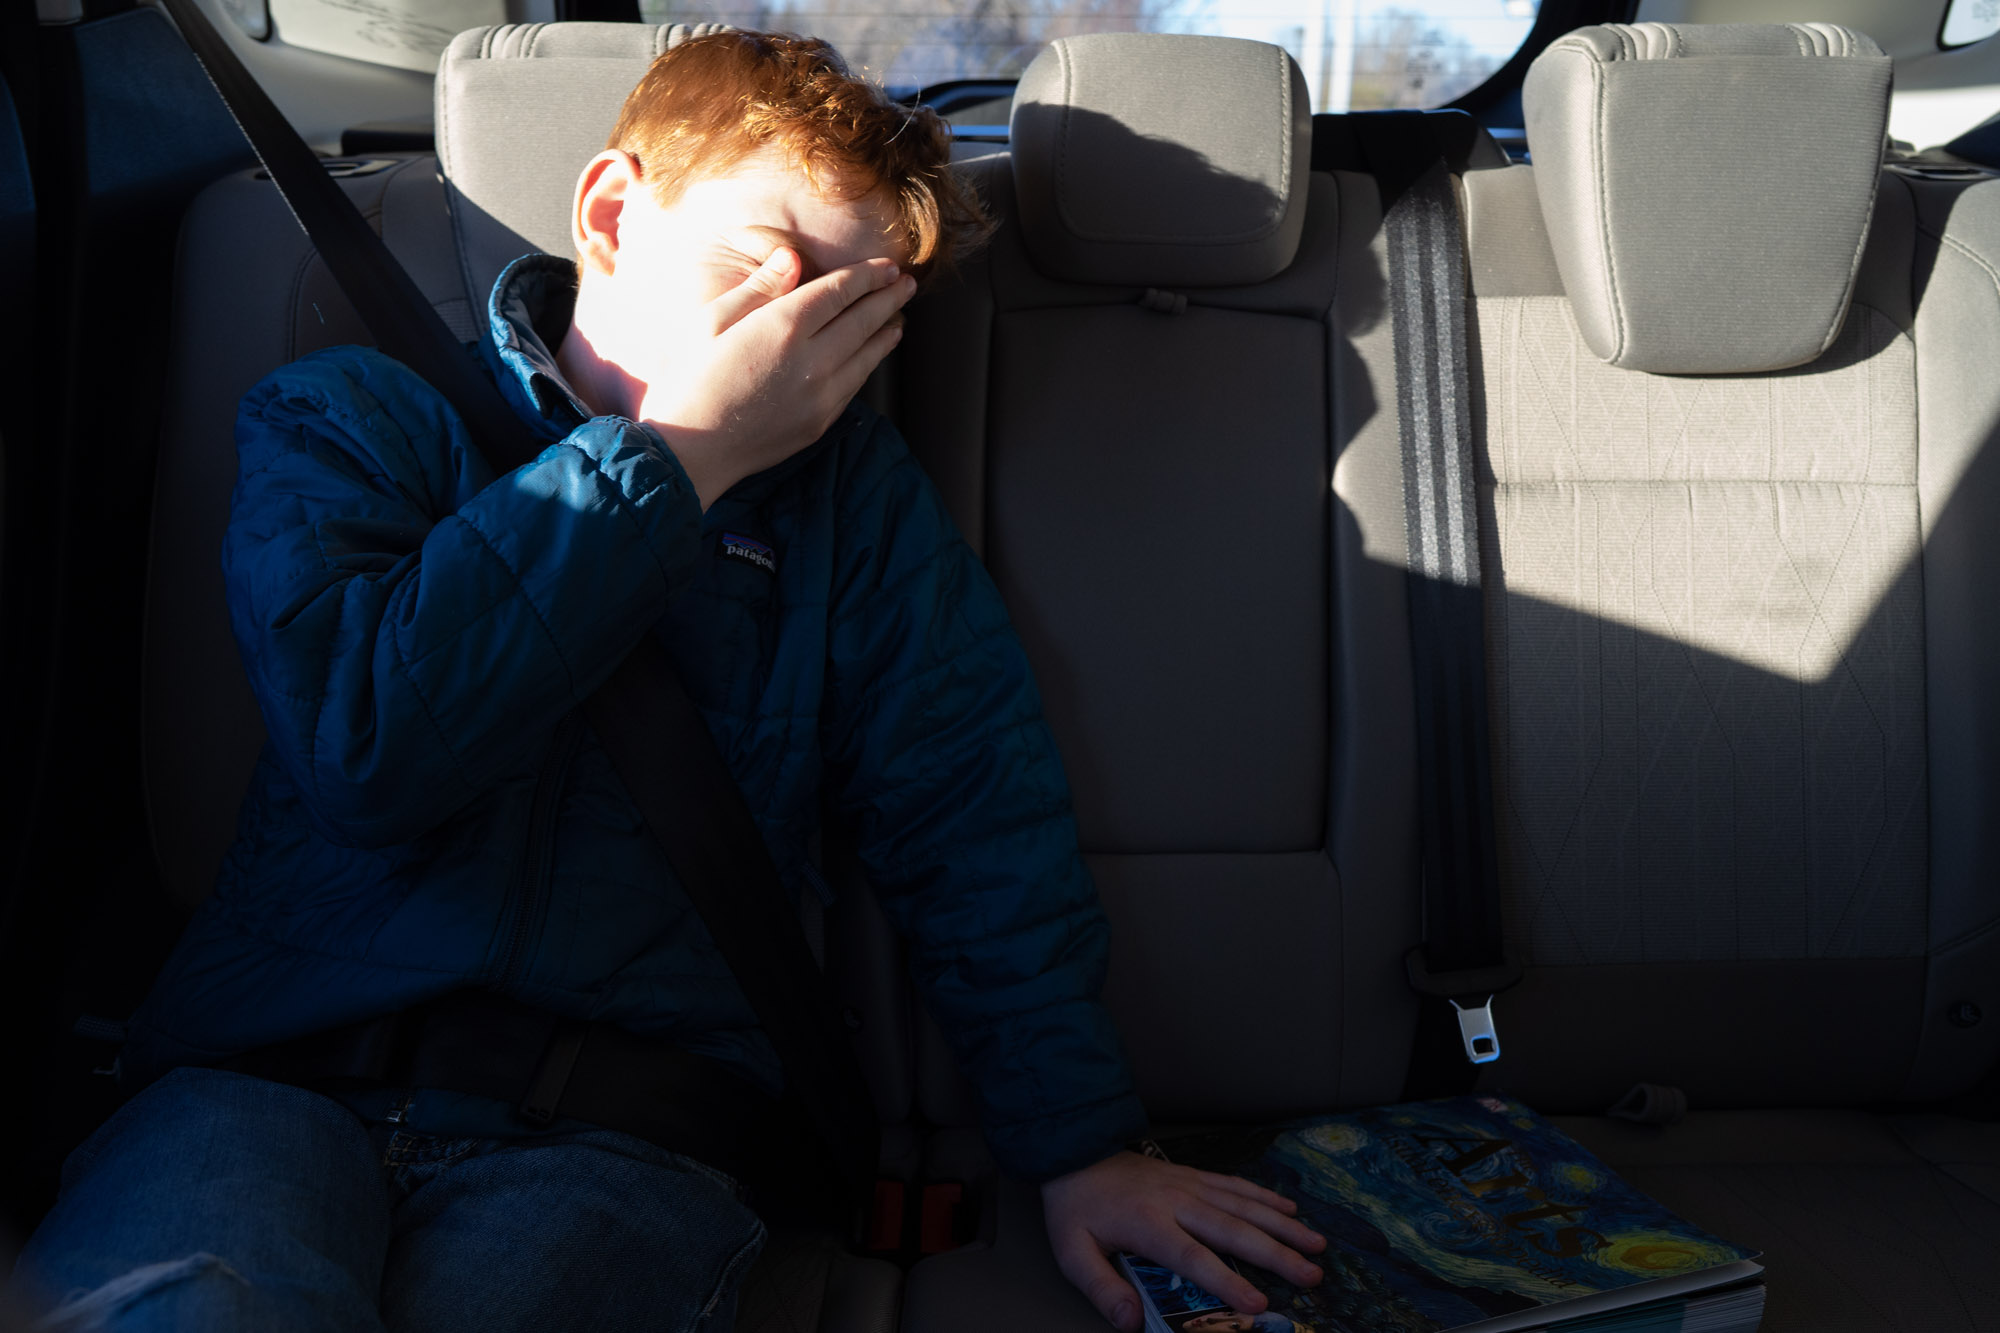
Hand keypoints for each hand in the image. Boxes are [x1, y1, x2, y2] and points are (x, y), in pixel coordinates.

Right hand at [636, 249, 913, 508]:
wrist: (690, 451)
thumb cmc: (690, 380)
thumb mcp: (712, 322)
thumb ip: (758, 289)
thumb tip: (792, 258)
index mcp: (782, 326)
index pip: (839, 292)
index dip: (867, 276)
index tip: (887, 266)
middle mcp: (811, 360)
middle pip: (863, 320)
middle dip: (888, 298)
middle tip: (907, 283)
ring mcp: (821, 395)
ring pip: (867, 355)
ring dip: (887, 331)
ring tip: (899, 316)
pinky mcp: (820, 422)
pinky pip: (855, 384)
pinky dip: (871, 363)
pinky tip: (873, 354)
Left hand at [1042, 1151, 1325, 1330]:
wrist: (1075, 1151)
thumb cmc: (1077, 1208)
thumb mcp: (1073, 1253)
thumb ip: (1102, 1288)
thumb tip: (1131, 1322)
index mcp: (1148, 1223)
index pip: (1193, 1256)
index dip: (1226, 1279)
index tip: (1258, 1302)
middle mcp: (1177, 1200)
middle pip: (1233, 1229)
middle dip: (1276, 1254)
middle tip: (1312, 1274)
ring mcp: (1189, 1183)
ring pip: (1244, 1205)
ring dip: (1282, 1226)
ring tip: (1317, 1245)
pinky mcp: (1193, 1174)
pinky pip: (1235, 1185)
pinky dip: (1264, 1197)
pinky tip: (1289, 1209)